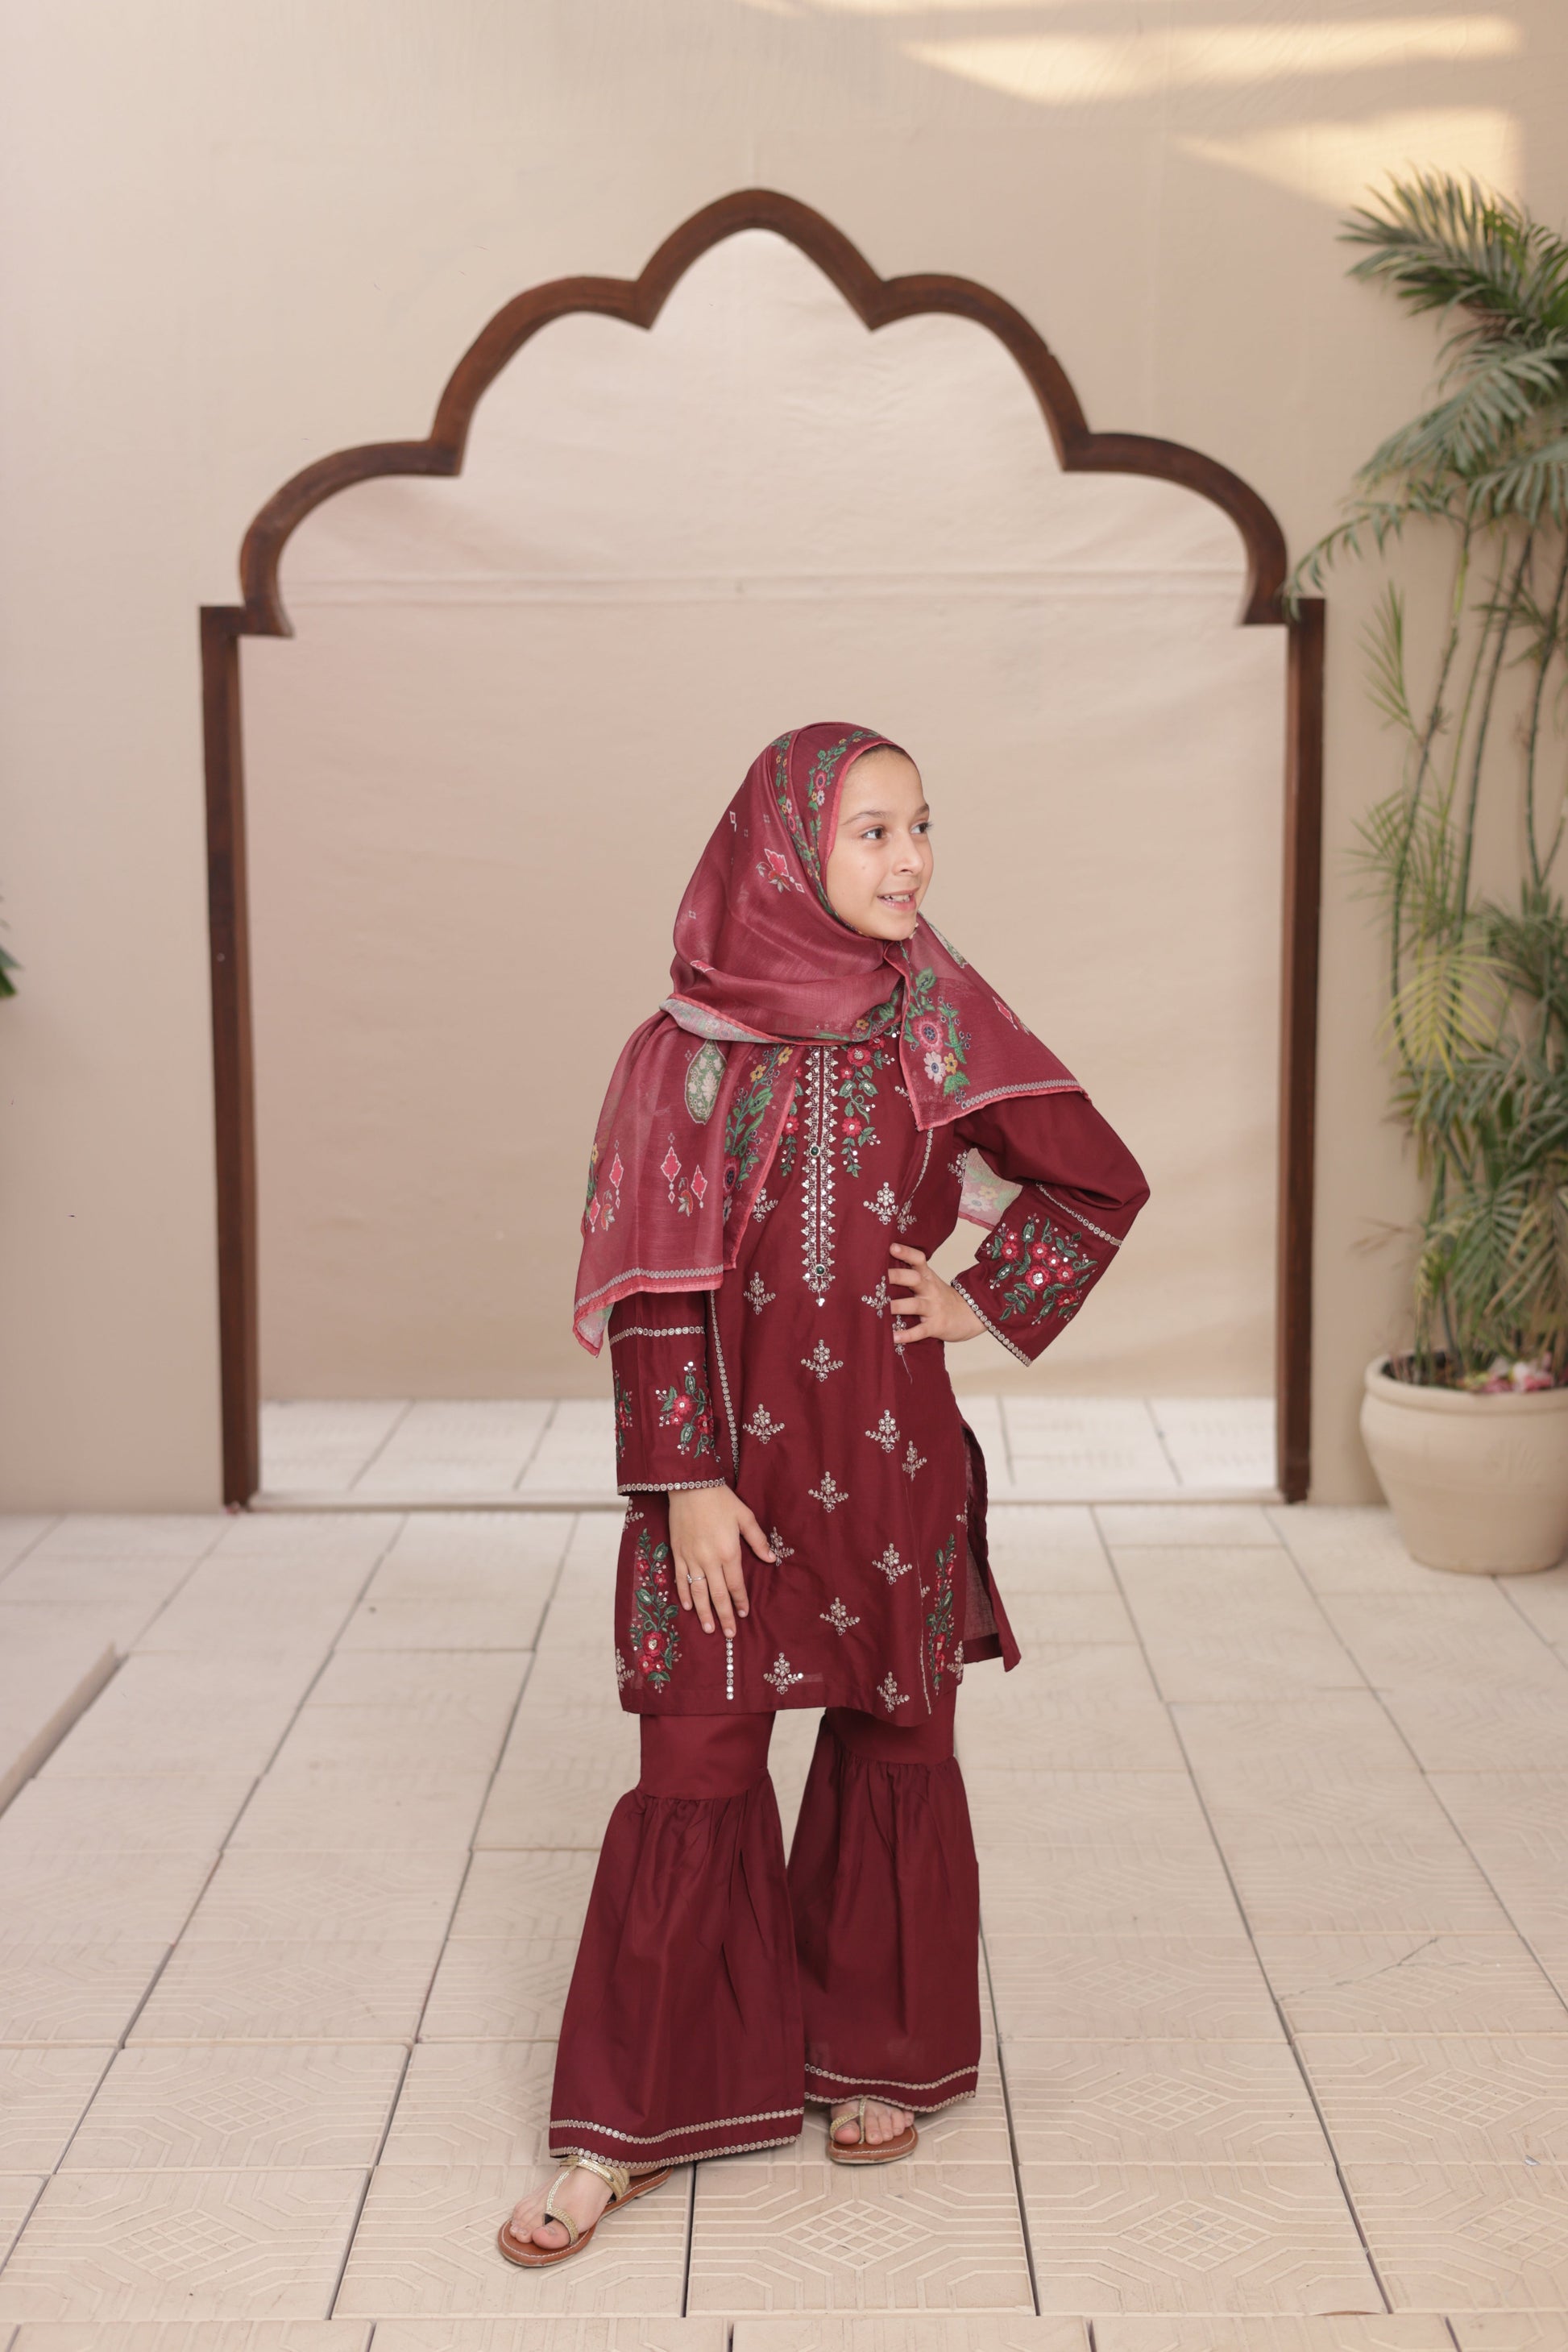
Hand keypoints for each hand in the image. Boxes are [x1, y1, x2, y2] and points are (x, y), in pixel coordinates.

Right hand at [667, 1484, 772, 1634]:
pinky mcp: (678, 1553)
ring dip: (704, 1612)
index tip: (744, 1614)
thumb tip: (771, 1558)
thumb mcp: (745, 1516)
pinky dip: (685, 1595)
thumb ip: (758, 1540)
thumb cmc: (720, 1499)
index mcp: (728, 1552)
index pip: (735, 1584)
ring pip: (698, 1592)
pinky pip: (681, 1579)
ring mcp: (691, 1558)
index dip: (740, 1601)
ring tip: (709, 1628)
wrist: (689, 1486)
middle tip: (729, 1634)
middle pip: (717, 1594)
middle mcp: (709, 1560)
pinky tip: (688, 1607)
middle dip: (724, 1615)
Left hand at [888, 1243, 984, 1346]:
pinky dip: (907, 1335)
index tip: (892, 1247)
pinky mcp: (937, 1326)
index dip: (907, 1253)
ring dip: (898, 1306)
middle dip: (897, 1276)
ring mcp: (934, 1308)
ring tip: (881, 1309)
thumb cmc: (942, 1298)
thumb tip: (880, 1271)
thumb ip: (911, 1277)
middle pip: (915, 1279)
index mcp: (928, 1277)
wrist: (972, 1315)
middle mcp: (931, 1290)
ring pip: (915, 1305)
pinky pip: (921, 1330)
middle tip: (878, 1277)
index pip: (919, 1260)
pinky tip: (894, 1337)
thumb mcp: (930, 1283)